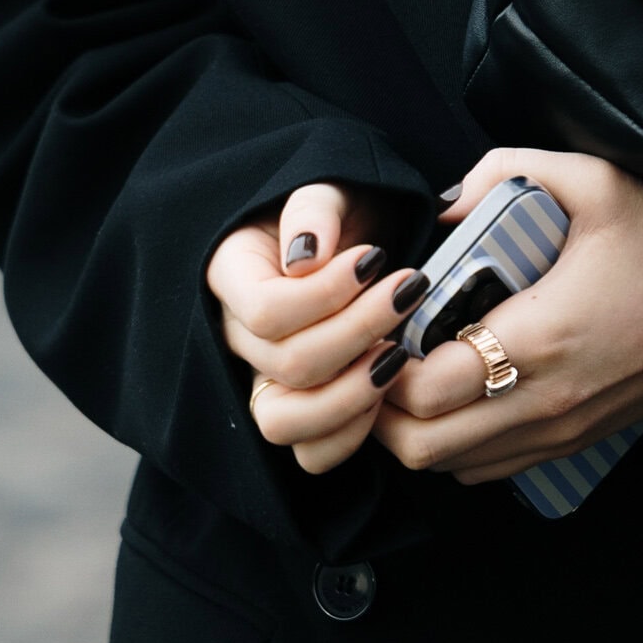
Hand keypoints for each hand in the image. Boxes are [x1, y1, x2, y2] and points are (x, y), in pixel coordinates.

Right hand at [206, 180, 430, 474]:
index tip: (376, 258)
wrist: (359, 241)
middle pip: (284, 364)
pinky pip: (312, 454)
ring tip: (399, 349)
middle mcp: (238, 336)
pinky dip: (353, 431)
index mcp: (232, 274)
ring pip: (285, 423)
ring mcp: (263, 381)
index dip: (325, 294)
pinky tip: (389, 382)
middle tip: (410, 288)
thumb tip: (305, 259)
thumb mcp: (330, 189)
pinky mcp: (299, 413)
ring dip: (353, 392)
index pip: (265, 310)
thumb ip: (314, 210)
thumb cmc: (342, 212)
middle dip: (359, 330)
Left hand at [372, 146, 642, 484]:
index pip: (423, 388)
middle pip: (422, 445)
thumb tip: (443, 205)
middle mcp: (546, 401)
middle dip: (383, 405)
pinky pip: (491, 468)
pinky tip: (460, 391)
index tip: (378, 321)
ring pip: (451, 466)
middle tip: (379, 349)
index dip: (381, 362)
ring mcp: (562, 433)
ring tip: (411, 369)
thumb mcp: (596, 179)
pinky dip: (458, 443)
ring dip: (417, 428)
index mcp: (541, 338)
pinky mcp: (577, 445)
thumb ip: (506, 171)